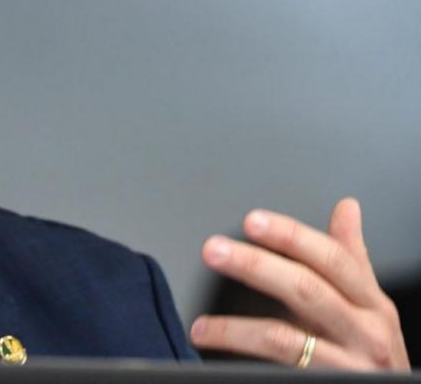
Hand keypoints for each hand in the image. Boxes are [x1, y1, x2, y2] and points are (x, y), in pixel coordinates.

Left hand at [190, 198, 409, 369]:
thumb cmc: (374, 352)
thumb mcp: (370, 305)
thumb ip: (350, 259)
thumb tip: (346, 207)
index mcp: (371, 303)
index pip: (332, 259)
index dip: (292, 237)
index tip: (252, 220)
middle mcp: (366, 332)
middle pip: (305, 289)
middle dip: (256, 266)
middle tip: (214, 250)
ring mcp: (351, 366)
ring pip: (285, 337)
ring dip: (236, 329)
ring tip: (201, 326)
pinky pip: (282, 368)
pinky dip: (246, 359)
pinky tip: (221, 354)